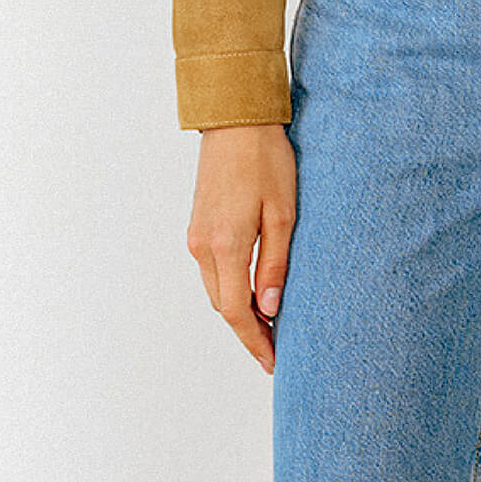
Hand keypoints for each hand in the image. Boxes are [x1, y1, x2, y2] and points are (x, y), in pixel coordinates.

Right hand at [185, 124, 298, 372]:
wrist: (235, 119)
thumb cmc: (266, 160)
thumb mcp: (283, 214)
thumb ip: (275, 265)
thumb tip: (270, 309)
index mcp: (226, 245)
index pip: (236, 311)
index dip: (255, 341)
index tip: (273, 362)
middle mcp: (203, 245)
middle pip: (223, 307)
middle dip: (249, 332)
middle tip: (278, 350)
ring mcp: (197, 236)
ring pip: (217, 291)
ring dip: (240, 313)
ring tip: (270, 328)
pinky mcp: (199, 226)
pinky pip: (214, 272)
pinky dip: (232, 291)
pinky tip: (254, 295)